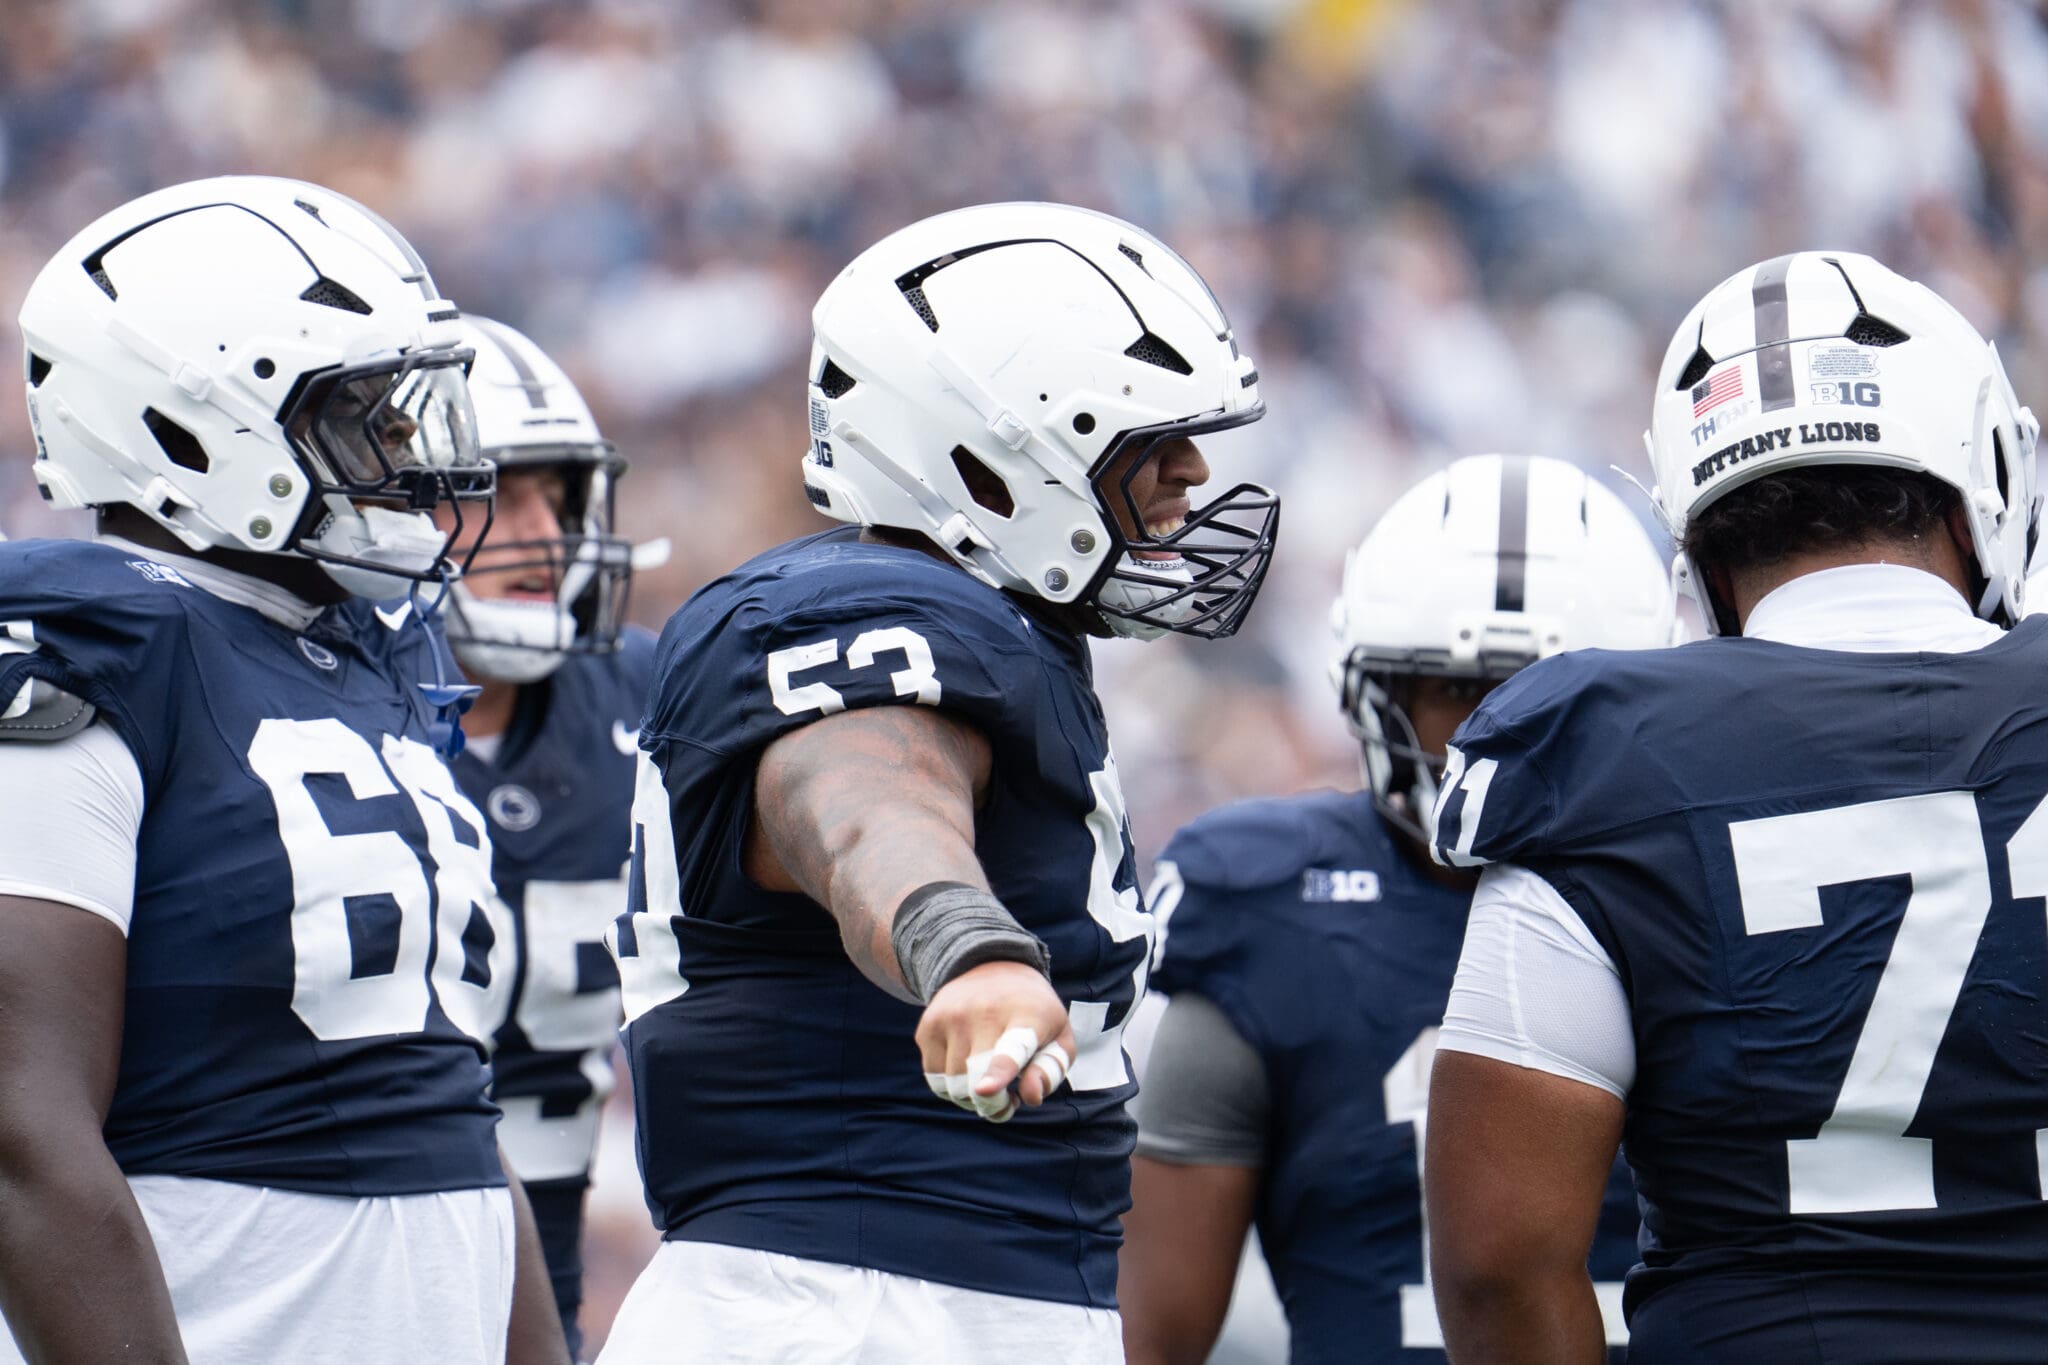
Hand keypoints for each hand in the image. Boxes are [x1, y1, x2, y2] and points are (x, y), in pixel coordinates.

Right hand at [916, 960, 1076, 1122]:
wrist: (992, 965)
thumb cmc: (1033, 1014)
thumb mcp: (1059, 1035)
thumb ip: (1050, 1070)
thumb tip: (1031, 1097)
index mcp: (1027, 1016)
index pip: (1011, 1049)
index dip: (998, 1073)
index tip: (986, 1090)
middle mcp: (983, 1013)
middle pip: (974, 1080)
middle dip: (990, 1105)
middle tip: (1006, 1103)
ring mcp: (950, 1017)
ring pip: (952, 1085)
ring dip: (971, 1098)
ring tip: (990, 1082)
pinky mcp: (928, 1026)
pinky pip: (934, 1077)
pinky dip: (951, 1086)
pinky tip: (968, 1070)